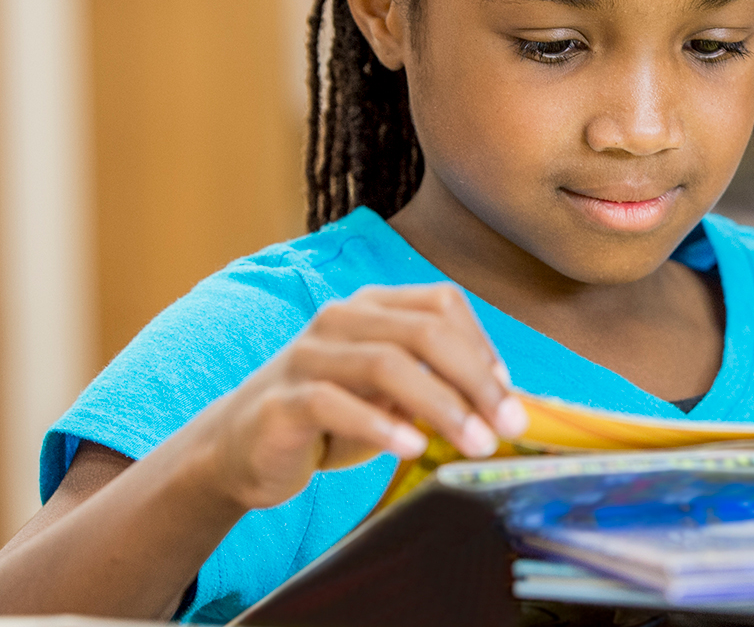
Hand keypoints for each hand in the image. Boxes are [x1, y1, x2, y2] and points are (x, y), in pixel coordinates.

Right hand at [186, 283, 527, 511]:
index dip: (484, 347)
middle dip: (476, 381)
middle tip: (508, 427)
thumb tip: (511, 403)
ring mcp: (308, 355)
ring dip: (442, 405)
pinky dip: (380, 426)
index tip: (510, 396)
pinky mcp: (281, 399)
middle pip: (425, 331)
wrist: (241, 448)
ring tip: (476, 442)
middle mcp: (341, 319)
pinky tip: (413, 448)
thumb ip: (440, 387)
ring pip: (386, 363)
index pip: (443, 304)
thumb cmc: (333, 417)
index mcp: (374, 306)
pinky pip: (334, 403)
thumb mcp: (394, 396)